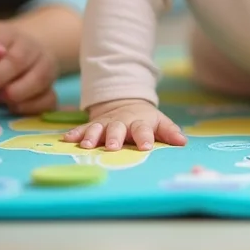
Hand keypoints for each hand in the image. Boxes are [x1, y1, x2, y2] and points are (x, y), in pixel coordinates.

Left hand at [0, 15, 58, 114]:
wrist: (17, 53)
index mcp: (13, 36)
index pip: (5, 44)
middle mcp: (33, 49)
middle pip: (22, 60)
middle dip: (1, 79)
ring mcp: (45, 68)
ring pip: (41, 79)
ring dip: (18, 93)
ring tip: (0, 99)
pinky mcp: (50, 89)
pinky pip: (50, 99)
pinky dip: (33, 106)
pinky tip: (14, 107)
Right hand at [62, 99, 187, 151]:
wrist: (125, 102)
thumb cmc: (145, 119)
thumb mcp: (159, 122)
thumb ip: (170, 131)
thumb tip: (183, 142)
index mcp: (139, 122)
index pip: (143, 129)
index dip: (145, 137)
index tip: (146, 146)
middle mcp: (121, 122)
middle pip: (117, 128)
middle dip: (114, 137)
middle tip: (112, 147)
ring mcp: (106, 123)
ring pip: (98, 128)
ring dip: (92, 136)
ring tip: (86, 146)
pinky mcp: (93, 125)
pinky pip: (82, 128)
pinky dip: (75, 134)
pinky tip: (66, 140)